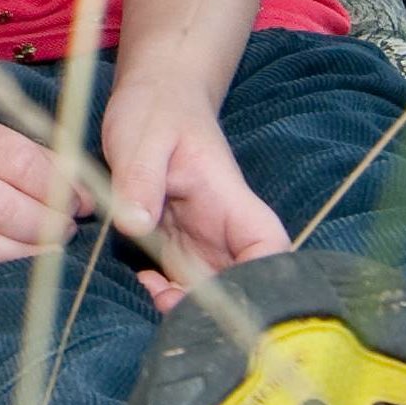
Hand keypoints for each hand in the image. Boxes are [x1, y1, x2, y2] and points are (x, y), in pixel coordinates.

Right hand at [0, 108, 80, 282]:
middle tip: (64, 231)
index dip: (61, 189)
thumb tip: (89, 198)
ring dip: (28, 257)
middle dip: (48, 228)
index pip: (20, 163)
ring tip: (45, 251)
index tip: (79, 204)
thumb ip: (36, 160)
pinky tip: (10, 270)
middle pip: (4, 210)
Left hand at [101, 71, 286, 293]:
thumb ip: (140, 180)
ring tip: (152, 289)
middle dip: (215, 307)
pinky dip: (168, 292)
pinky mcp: (180, 246)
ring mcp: (205, 242)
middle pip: (243, 286)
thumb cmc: (157, 111)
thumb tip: (134, 226)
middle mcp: (227, 231)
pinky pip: (184, 283)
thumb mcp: (142, 138)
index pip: (270, 253)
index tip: (222, 298)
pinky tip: (144, 279)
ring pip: (214, 292)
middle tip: (169, 300)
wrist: (154, 97)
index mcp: (233, 204)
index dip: (261, 285)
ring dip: (188, 304)